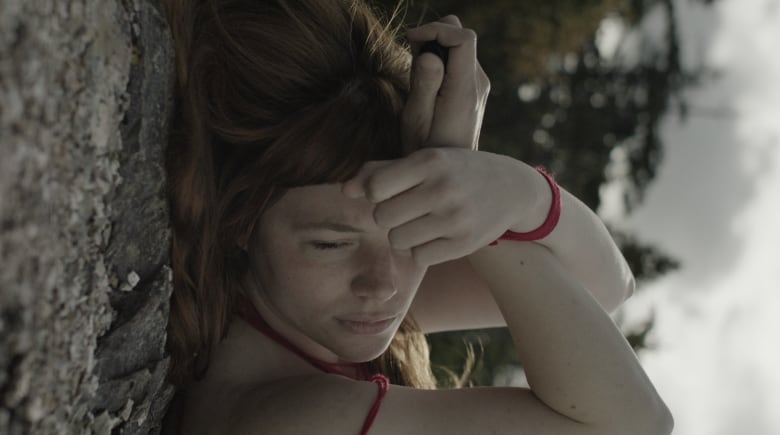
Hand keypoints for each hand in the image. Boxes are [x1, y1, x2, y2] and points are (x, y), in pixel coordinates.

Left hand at [341, 148, 530, 266]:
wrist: (513, 188)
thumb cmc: (457, 171)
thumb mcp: (425, 161)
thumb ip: (382, 171)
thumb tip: (345, 191)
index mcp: (430, 161)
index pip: (375, 188)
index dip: (376, 194)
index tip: (391, 191)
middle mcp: (443, 188)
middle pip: (382, 218)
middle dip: (388, 216)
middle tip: (408, 209)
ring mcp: (455, 218)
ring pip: (397, 241)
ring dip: (403, 235)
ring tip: (421, 223)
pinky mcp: (464, 244)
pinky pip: (419, 257)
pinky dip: (421, 250)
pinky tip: (436, 235)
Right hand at [401, 15, 489, 154]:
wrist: (449, 174)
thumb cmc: (425, 150)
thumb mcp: (416, 120)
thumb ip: (424, 84)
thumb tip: (429, 54)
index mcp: (465, 89)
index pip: (463, 38)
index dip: (435, 29)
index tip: (410, 39)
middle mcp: (477, 83)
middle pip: (462, 35)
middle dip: (434, 35)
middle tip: (410, 56)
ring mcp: (478, 85)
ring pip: (459, 45)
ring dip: (435, 48)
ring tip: (416, 74)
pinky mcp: (472, 88)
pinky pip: (458, 60)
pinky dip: (440, 59)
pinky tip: (425, 82)